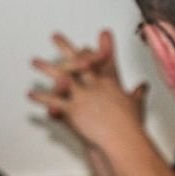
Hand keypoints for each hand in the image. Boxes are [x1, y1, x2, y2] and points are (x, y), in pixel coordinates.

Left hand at [29, 30, 150, 148]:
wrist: (123, 139)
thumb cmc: (130, 125)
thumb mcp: (136, 105)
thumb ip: (137, 93)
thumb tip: (143, 86)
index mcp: (109, 82)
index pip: (98, 59)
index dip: (91, 50)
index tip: (85, 43)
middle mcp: (94, 85)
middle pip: (77, 60)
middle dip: (65, 47)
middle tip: (56, 36)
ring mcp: (82, 96)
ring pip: (61, 76)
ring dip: (46, 68)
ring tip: (35, 61)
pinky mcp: (73, 110)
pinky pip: (53, 101)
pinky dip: (41, 97)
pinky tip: (31, 93)